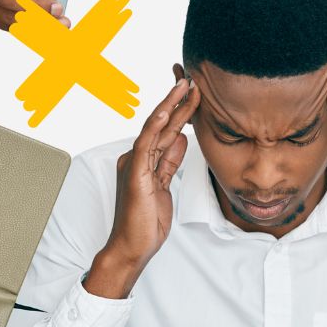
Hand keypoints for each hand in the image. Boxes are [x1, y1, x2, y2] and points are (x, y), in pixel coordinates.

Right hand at [89, 79, 199, 298]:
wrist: (132, 247)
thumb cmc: (146, 221)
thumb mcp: (165, 186)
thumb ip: (170, 162)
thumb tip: (182, 139)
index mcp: (144, 159)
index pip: (166, 129)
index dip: (180, 110)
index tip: (194, 92)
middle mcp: (137, 157)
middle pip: (163, 124)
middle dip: (178, 101)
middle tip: (193, 80)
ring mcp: (134, 164)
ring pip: (156, 129)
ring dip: (171, 106)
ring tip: (185, 87)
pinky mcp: (135, 175)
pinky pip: (146, 146)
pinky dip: (156, 127)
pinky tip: (166, 111)